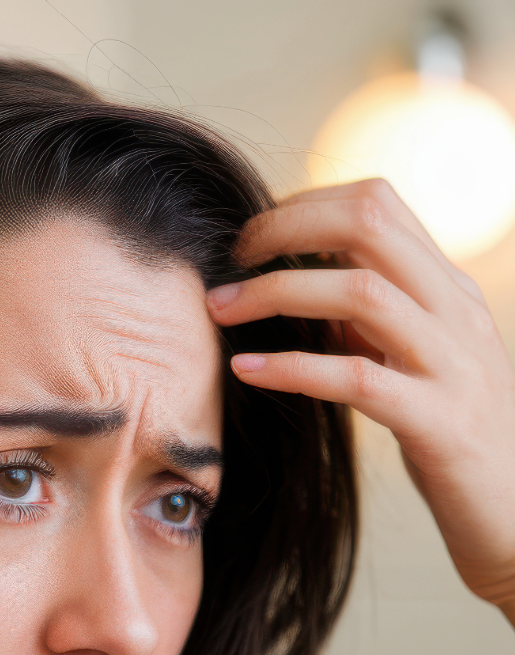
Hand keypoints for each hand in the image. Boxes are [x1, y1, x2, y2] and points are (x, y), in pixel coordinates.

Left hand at [207, 179, 514, 625]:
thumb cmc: (448, 431)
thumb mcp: (412, 357)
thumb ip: (369, 317)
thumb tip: (301, 281)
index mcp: (447, 287)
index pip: (376, 203)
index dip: (303, 206)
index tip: (251, 239)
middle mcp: (455, 311)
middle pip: (369, 224)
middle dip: (285, 230)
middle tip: (230, 260)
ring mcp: (452, 363)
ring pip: (361, 294)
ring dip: (275, 293)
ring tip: (219, 309)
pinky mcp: (437, 420)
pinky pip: (356, 379)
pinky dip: (293, 367)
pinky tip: (247, 369)